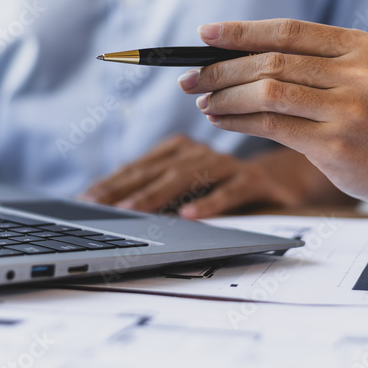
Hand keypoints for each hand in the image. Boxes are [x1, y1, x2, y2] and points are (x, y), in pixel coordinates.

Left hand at [80, 134, 304, 218]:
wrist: (283, 180)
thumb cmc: (224, 186)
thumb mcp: (189, 190)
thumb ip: (157, 193)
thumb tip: (109, 208)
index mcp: (178, 150)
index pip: (138, 167)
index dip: (111, 182)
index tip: (85, 200)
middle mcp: (199, 152)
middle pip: (157, 170)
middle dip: (125, 189)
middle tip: (99, 207)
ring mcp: (226, 165)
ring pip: (188, 177)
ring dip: (159, 194)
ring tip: (134, 211)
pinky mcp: (253, 180)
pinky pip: (229, 191)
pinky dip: (210, 203)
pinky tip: (190, 216)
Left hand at [179, 19, 367, 220]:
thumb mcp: (353, 73)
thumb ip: (306, 60)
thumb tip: (228, 54)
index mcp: (361, 46)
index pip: (289, 31)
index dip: (241, 31)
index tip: (205, 34)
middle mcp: (359, 75)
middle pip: (273, 63)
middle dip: (222, 69)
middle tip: (190, 78)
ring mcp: (348, 111)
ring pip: (267, 94)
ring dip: (225, 97)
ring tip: (203, 101)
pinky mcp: (334, 146)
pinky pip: (272, 127)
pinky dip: (238, 121)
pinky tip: (220, 119)